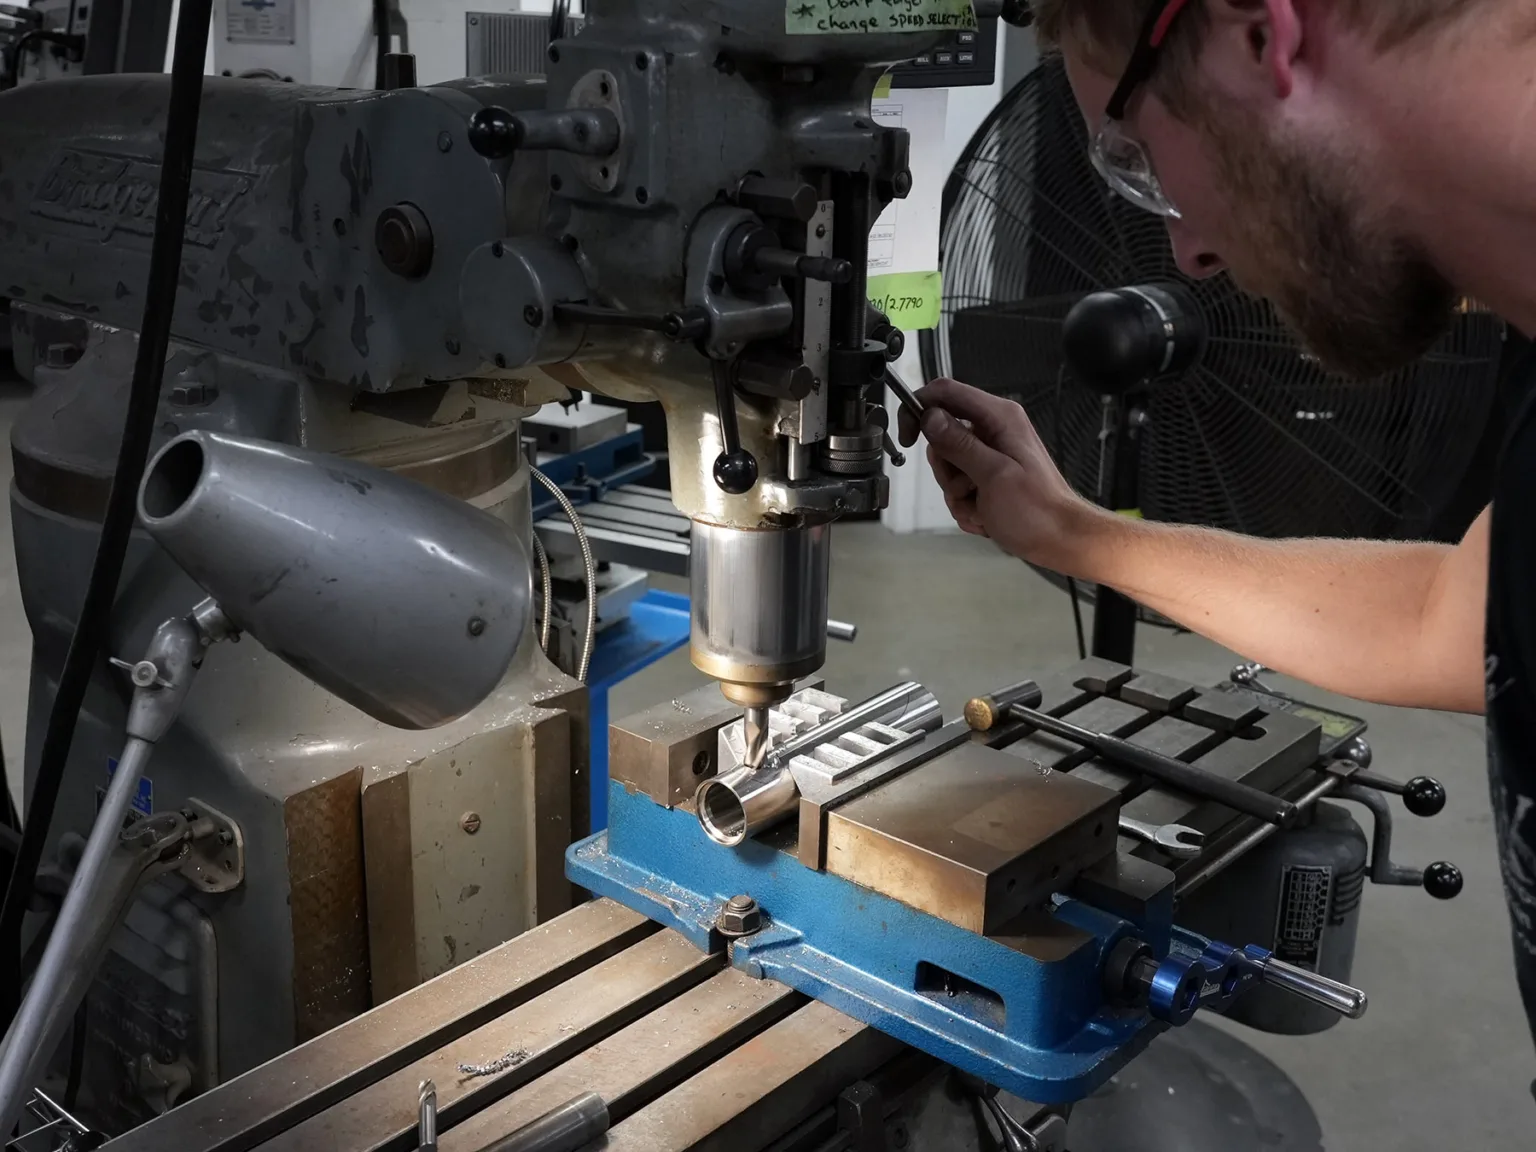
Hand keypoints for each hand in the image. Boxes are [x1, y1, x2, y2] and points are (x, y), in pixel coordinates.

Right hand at [896, 378, 1095, 569]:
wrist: (1059, 540)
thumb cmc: (1037, 510)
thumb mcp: (993, 475)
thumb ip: (959, 444)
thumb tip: (929, 416)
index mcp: (998, 418)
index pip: (945, 393)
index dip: (919, 408)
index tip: (908, 436)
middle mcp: (992, 430)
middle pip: (940, 436)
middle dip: (947, 470)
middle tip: (970, 488)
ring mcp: (988, 455)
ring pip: (946, 466)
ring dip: (957, 494)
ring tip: (984, 506)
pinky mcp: (985, 476)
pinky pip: (956, 487)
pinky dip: (966, 506)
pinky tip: (987, 514)